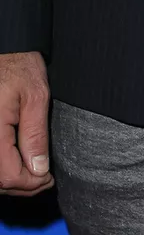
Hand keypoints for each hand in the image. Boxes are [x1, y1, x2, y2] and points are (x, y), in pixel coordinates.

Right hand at [0, 51, 52, 195]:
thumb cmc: (18, 66)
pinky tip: (17, 163)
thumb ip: (35, 134)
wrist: (5, 49)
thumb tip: (39, 168)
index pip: (8, 175)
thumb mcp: (36, 96)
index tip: (48, 179)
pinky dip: (2, 167)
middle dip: (22, 185)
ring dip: (10, 179)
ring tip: (33, 173)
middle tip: (44, 179)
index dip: (31, 184)